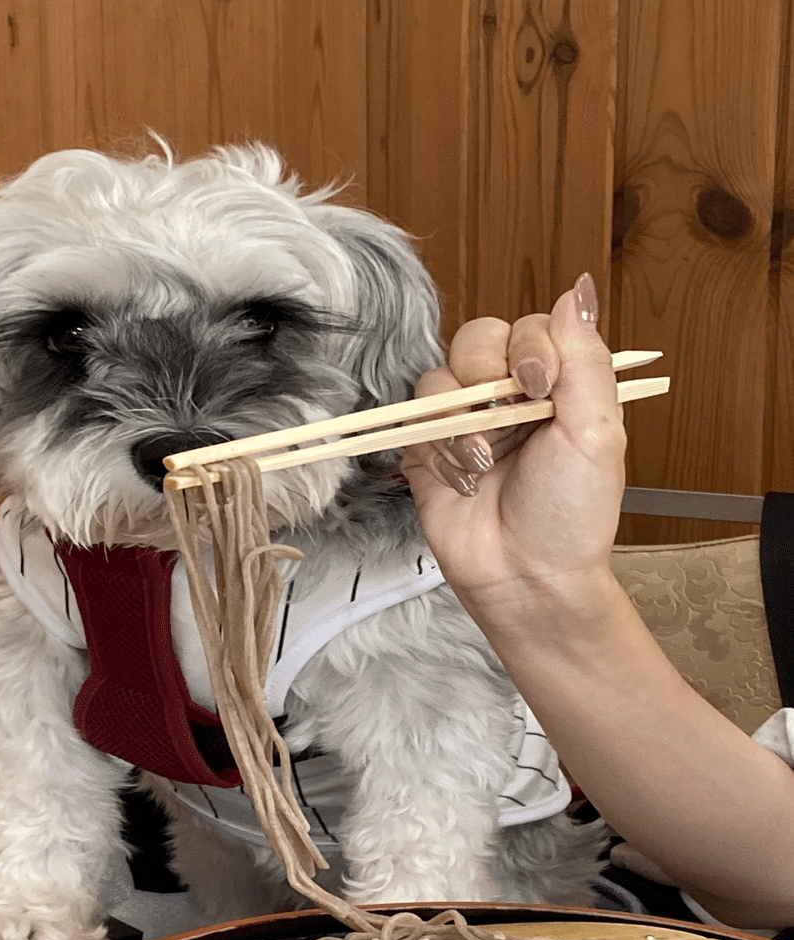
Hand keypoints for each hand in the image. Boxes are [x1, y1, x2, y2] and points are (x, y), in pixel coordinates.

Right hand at [402, 274, 624, 603]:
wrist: (526, 575)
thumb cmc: (570, 513)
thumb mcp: (597, 432)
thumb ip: (587, 358)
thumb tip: (577, 290)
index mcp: (556, 385)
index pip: (530, 327)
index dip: (528, 346)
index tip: (540, 385)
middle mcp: (507, 396)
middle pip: (476, 338)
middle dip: (486, 373)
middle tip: (509, 414)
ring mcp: (465, 420)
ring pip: (439, 377)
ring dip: (463, 419)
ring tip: (486, 462)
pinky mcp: (428, 448)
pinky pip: (416, 419)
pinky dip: (440, 448)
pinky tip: (465, 480)